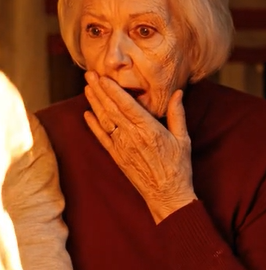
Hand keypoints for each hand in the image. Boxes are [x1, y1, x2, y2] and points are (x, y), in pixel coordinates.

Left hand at [84, 72, 196, 223]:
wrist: (167, 195)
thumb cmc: (178, 167)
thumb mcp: (183, 139)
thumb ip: (177, 114)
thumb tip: (178, 92)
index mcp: (149, 129)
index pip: (127, 105)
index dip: (113, 90)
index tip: (103, 76)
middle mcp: (132, 137)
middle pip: (112, 109)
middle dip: (100, 90)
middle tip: (89, 74)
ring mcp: (122, 147)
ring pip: (104, 121)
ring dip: (94, 103)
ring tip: (86, 88)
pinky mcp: (117, 157)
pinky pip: (102, 138)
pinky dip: (93, 125)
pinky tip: (86, 114)